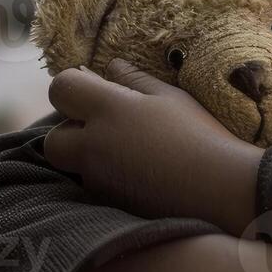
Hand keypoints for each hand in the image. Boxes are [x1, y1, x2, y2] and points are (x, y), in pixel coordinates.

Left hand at [44, 58, 264, 235]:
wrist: (218, 190)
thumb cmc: (199, 134)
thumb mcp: (169, 98)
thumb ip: (134, 80)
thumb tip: (111, 66)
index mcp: (108, 110)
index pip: (61, 88)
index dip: (72, 85)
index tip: (92, 87)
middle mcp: (93, 146)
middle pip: (53, 139)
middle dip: (70, 132)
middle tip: (102, 127)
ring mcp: (98, 179)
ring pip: (73, 167)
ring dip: (87, 157)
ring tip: (125, 152)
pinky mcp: (109, 204)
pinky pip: (93, 187)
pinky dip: (105, 178)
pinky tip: (136, 174)